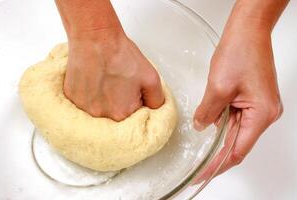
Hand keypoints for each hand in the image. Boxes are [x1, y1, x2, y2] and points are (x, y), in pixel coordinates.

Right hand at [64, 30, 163, 120]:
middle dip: (120, 102)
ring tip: (105, 79)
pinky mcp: (72, 99)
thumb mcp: (152, 78)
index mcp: (122, 113)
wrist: (96, 39)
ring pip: (100, 110)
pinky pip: (85, 103)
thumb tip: (154, 111)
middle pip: (116, 116)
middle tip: (118, 82)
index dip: (136, 102)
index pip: (134, 118)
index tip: (131, 89)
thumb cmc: (121, 55)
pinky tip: (93, 80)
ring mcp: (83, 108)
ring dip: (104, 100)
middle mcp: (101, 116)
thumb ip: (157, 101)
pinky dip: (91, 95)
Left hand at [193, 26, 282, 178]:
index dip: (219, 165)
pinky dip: (220, 118)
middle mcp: (264, 113)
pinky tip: (210, 116)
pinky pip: (234, 116)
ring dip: (218, 130)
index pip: (237, 150)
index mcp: (261, 114)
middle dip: (217, 151)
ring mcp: (258, 106)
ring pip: (234, 128)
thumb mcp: (218, 88)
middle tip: (199, 165)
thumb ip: (207, 112)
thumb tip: (201, 127)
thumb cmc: (240, 52)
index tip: (204, 174)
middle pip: (237, 142)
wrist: (247, 31)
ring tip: (204, 127)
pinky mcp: (250, 98)